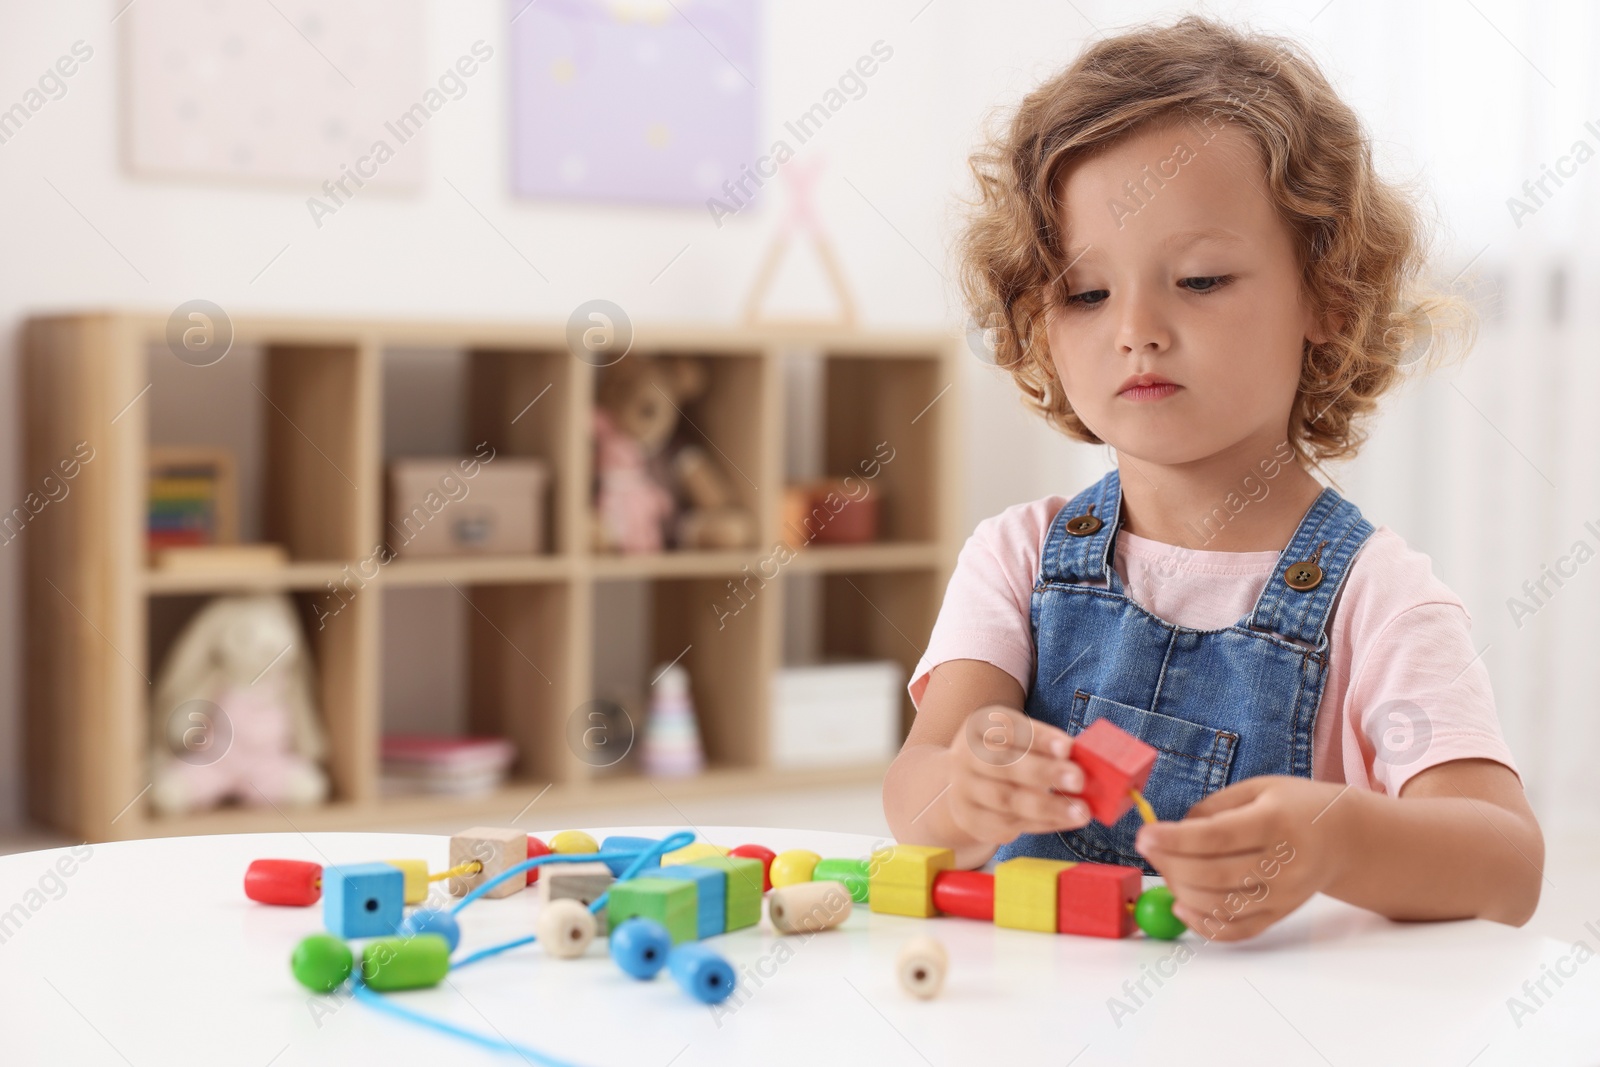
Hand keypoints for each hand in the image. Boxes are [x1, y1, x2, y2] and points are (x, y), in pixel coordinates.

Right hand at [943, 705, 1092, 846]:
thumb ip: (1046, 748)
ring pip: (1007, 800)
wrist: (966, 785)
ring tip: (1082, 811)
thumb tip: (1086, 761)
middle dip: (1044, 772)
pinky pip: (1008, 825)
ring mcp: (965, 791)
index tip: (1068, 748)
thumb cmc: (1005, 757)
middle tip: (1079, 780)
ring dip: (1048, 807)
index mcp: (981, 727)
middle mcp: (966, 757)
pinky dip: (1042, 823)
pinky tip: (1066, 821)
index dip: (1039, 739)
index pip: (1009, 729)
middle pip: (1004, 766)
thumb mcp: (1018, 741)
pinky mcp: (972, 820)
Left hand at [1134, 775, 1348, 940]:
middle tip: (1148, 849)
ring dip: (1180, 891)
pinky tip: (1181, 905)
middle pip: (1213, 875)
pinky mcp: (1280, 916)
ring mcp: (1284, 896)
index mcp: (1276, 822)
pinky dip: (1202, 925)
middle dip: (1170, 864)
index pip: (1217, 838)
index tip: (1144, 835)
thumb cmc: (1293, 806)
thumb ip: (1212, 809)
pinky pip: (1236, 931)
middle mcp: (1284, 864)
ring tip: (1166, 869)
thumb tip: (1170, 835)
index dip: (1175, 839)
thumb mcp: (1257, 789)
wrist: (1344, 837)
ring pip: (1219, 906)